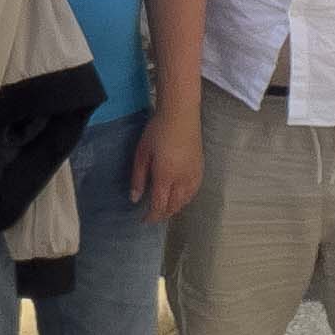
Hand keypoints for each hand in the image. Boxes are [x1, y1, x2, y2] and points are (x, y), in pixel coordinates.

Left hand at [130, 102, 204, 225]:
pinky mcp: (200, 168)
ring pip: (185, 200)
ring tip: (165, 208)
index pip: (159, 206)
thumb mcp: (142, 154)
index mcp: (166, 177)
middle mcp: (182, 180)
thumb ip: (138, 178)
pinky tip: (180, 197)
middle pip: (174, 206)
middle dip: (163, 214)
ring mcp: (194, 175)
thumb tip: (135, 199)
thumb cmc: (157, 131)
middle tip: (152, 216)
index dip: (151, 216)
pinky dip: (186, 199)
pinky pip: (194, 191)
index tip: (143, 220)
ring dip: (175, 208)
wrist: (180, 114)